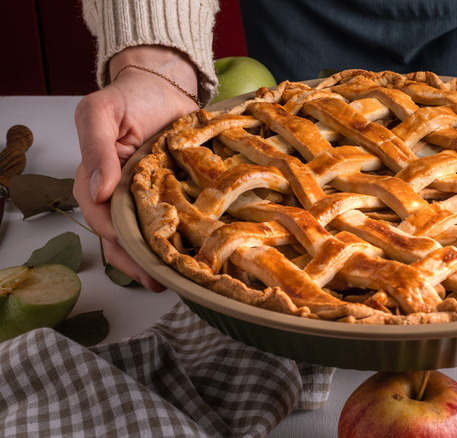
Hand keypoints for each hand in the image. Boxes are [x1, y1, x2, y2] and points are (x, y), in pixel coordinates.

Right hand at [73, 46, 199, 290]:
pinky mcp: (172, 194)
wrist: (166, 85)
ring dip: (157, 259)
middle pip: (122, 236)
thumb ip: (96, 148)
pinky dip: (178, 239)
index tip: (135, 251)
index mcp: (96, 178)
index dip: (115, 236)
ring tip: (175, 279)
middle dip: (137, 261)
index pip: (99, 216)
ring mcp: (146, 196)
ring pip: (146, 235)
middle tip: (157, 281)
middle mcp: (119, 193)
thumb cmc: (130, 97)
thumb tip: (97, 191)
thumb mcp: (100, 113)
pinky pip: (172, 221)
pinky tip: (191, 255)